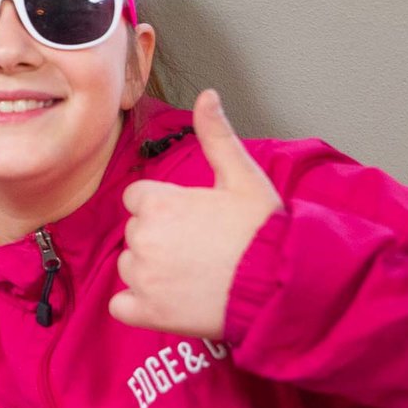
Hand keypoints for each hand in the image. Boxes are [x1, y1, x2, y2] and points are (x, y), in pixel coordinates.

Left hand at [109, 90, 282, 337]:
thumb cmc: (265, 232)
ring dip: (152, 272)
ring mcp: (143, 278)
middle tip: (201, 249)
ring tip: (194, 274)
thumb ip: (216, 135)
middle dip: (161, 238)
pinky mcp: (147, 313)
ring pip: (130, 267)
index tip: (194, 220)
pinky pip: (122, 306)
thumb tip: (207, 94)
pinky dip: (139, 306)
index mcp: (159, 204)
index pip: (138, 200)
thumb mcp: (243, 177)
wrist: (284, 288)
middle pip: (136, 232)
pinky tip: (171, 301)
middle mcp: (143, 239)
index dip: (165, 208)